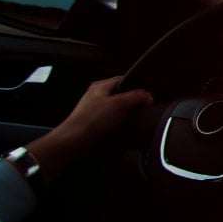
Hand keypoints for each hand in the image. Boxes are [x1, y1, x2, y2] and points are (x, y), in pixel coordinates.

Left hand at [26, 76, 152, 187]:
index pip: (124, 80)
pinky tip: (119, 130)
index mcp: (100, 86)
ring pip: (118, 109)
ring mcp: (95, 110)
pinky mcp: (95, 124)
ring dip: (125, 116)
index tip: (146, 97)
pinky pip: (112, 121)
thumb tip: (148, 96)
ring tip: (126, 122)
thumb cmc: (90, 121)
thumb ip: (137, 97)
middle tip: (138, 110)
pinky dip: (118, 125)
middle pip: (122, 95)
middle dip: (132, 103)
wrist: (74, 142)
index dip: (137, 87)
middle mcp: (96, 96)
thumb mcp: (120, 104)